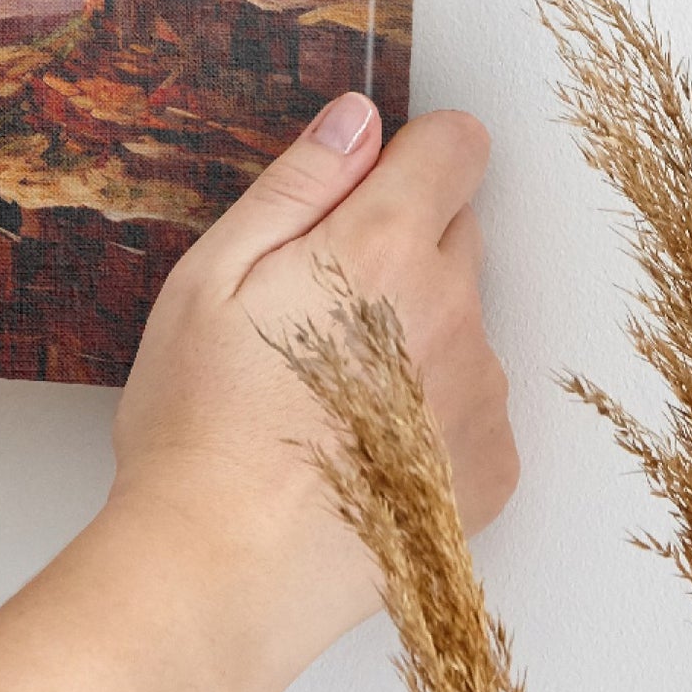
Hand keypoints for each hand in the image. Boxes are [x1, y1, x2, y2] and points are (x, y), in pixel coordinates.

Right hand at [108, 96, 517, 678]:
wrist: (224, 572)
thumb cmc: (200, 424)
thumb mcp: (212, 276)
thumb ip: (298, 185)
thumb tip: (358, 119)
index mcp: (384, 248)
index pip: (457, 146)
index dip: (410, 153)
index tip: (365, 187)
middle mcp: (454, 312)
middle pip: (458, 231)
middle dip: (400, 244)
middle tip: (313, 305)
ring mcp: (480, 395)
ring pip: (462, 320)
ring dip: (415, 331)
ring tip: (325, 391)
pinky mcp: (491, 469)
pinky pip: (472, 403)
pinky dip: (429, 410)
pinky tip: (358, 445)